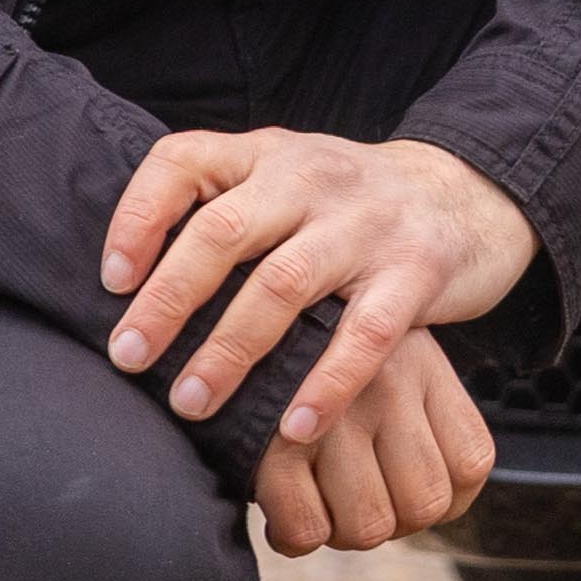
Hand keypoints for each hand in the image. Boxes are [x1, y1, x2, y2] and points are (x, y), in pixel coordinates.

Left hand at [97, 127, 538, 444]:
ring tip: (190, 404)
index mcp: (269, 154)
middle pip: (224, 230)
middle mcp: (313, 177)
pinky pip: (366, 333)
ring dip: (229, 349)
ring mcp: (368, 222)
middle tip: (128, 358)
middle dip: (168, 299)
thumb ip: (222, 209)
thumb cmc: (352, 205)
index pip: (184, 160)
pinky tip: (293, 426)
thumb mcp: (287, 179)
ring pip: (284, 283)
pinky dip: (327, 383)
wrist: (470, 195)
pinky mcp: (418, 270)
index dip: (137, 216)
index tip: (110, 281)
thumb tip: (126, 290)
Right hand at [254, 329, 497, 553]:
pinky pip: (307, 528)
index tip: (400, 491)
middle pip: (423, 505)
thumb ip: (410, 422)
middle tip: (350, 503)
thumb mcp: (374, 356)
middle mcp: (387, 384)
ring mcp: (334, 411)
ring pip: (369, 525)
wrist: (230, 312)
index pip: (471, 465)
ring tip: (316, 503)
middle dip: (388, 522)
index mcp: (423, 367)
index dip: (440, 498)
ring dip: (340, 531)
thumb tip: (416, 510)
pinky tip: (281, 512)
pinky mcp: (275, 441)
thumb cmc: (305, 351)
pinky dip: (295, 537)